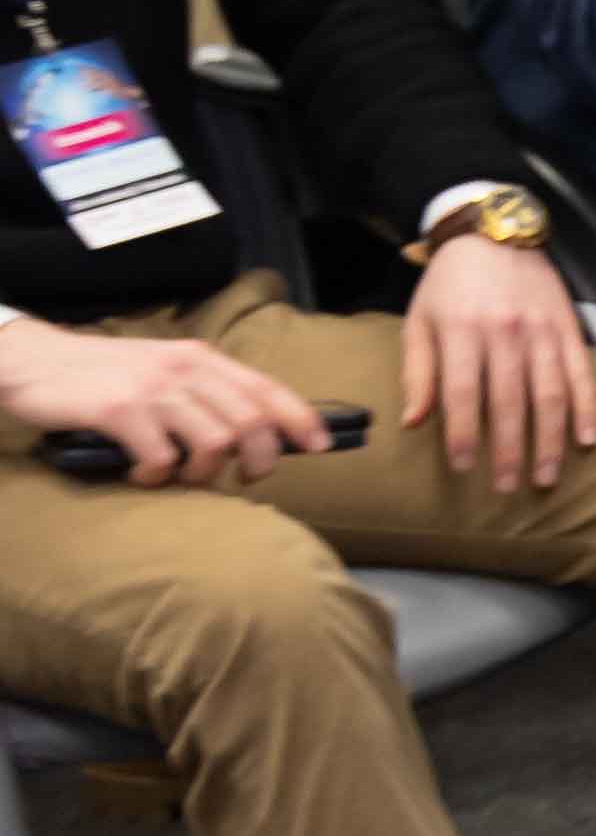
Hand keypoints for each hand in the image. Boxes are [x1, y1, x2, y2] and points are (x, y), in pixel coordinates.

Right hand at [0, 319, 332, 487]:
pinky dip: (158, 477)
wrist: (34, 361)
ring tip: (182, 474)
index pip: (266, 388)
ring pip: (216, 443)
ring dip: (205, 472)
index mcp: (200, 358)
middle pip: (252, 422)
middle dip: (261, 459)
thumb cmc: (104, 374)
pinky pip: (162, 459)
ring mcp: (153, 389)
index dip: (300, 420)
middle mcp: (184, 369)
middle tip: (247, 477)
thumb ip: (205, 392)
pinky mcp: (120, 411)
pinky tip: (143, 473)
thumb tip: (255, 432)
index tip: (321, 446)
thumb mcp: (162, 370)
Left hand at [398, 232, 595, 487]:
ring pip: (550, 395)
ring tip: (545, 476)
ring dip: (550, 440)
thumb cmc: (449, 284)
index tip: (463, 468)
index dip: (464, 434)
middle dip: (509, 450)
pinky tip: (586, 439)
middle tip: (508, 487)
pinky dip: (587, 409)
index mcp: (462, 331)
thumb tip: (414, 421)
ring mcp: (542, 331)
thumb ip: (418, 371)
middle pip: (510, 402)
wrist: (495, 233)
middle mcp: (506, 333)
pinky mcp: (568, 329)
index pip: (464, 394)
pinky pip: (582, 374)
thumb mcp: (420, 320)